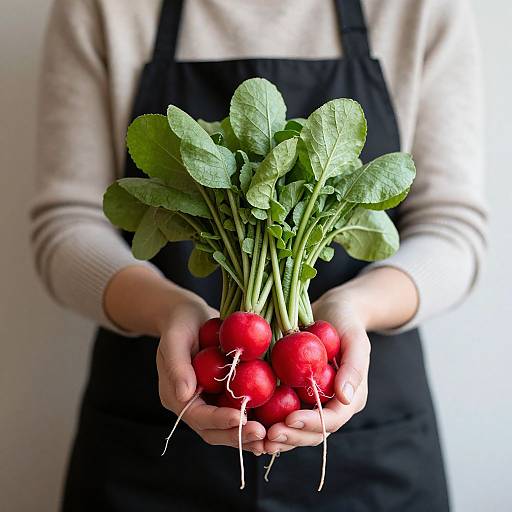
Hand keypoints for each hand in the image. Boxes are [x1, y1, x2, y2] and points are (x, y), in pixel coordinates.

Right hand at [156, 293, 266, 454]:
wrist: (189, 315)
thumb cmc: (179, 322)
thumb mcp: (175, 338)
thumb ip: (177, 366)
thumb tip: (185, 395)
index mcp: (177, 397)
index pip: (198, 417)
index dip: (219, 421)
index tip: (241, 419)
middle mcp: (194, 405)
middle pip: (215, 431)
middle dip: (238, 436)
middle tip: (263, 434)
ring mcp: (211, 402)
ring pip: (229, 428)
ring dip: (249, 435)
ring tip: (273, 437)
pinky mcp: (226, 395)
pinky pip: (241, 411)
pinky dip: (256, 420)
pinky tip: (276, 424)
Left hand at [264, 291, 369, 453]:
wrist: (331, 311)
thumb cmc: (347, 323)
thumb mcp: (356, 340)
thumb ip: (353, 368)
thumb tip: (345, 398)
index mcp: (349, 398)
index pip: (332, 420)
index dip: (311, 423)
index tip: (290, 418)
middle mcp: (330, 406)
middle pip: (312, 432)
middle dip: (291, 437)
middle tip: (268, 436)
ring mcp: (311, 402)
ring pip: (296, 429)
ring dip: (279, 436)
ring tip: (258, 438)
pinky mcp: (295, 394)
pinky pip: (282, 412)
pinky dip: (268, 421)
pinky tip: (250, 422)